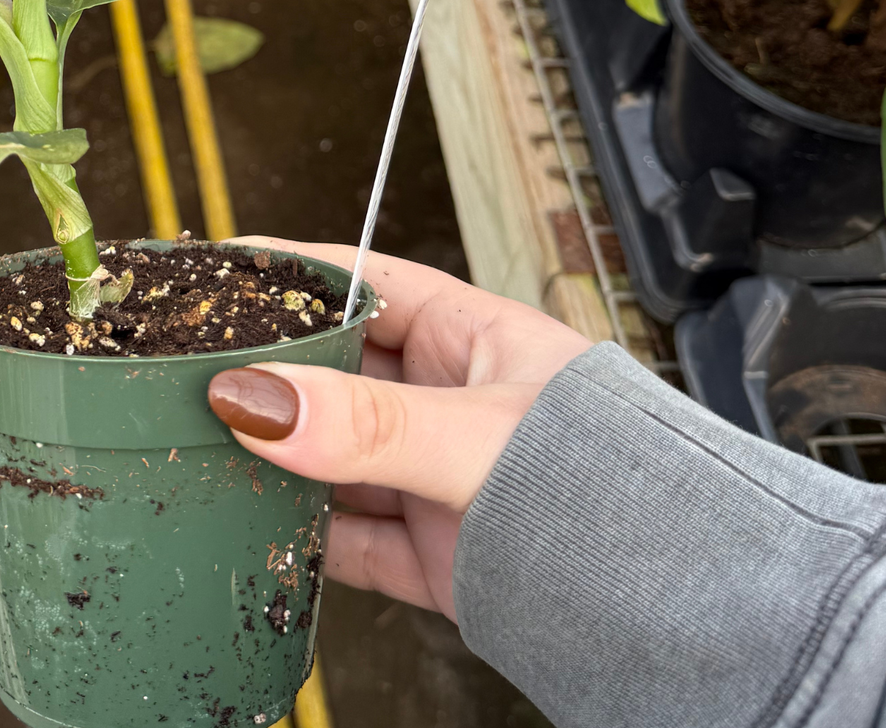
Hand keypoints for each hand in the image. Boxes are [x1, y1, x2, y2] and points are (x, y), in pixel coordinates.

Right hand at [209, 238, 590, 620]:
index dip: (291, 272)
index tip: (220, 269)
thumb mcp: (480, 437)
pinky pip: (346, 540)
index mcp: (472, 338)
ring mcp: (435, 478)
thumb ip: (371, 422)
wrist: (692, 616)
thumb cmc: (622, 490)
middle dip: (269, 373)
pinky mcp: (432, 555)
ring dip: (277, 460)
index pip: (363, 283)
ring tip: (207, 450)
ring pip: (331, 458)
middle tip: (192, 370)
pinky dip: (301, 539)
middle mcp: (448, 403)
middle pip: (334, 373)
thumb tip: (255, 399)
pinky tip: (260, 529)